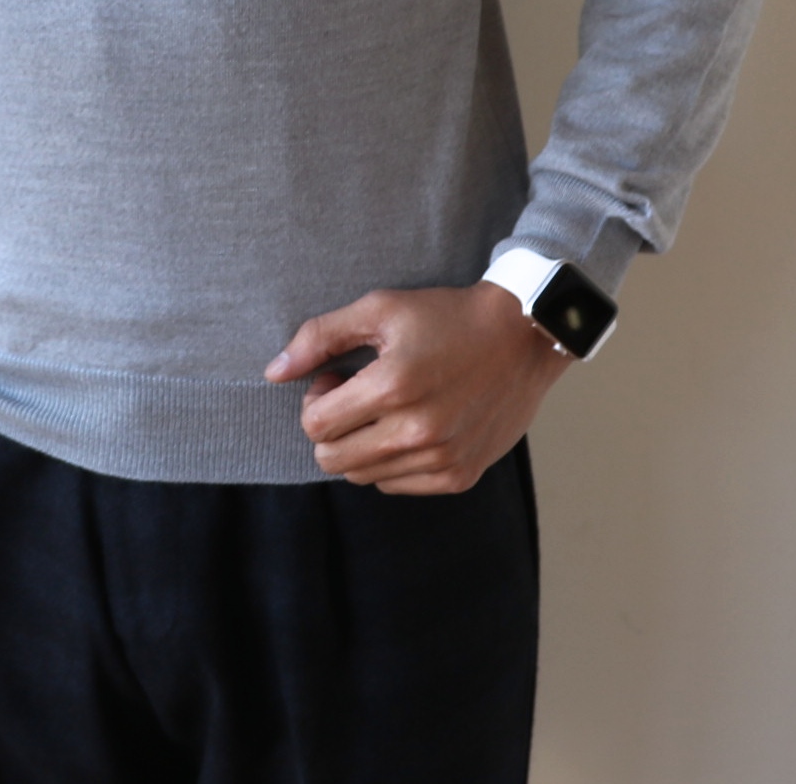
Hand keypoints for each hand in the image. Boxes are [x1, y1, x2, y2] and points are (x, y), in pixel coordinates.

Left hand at [264, 282, 569, 493]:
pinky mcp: (460, 476)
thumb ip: (320, 337)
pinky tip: (410, 426)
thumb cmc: (445, 317)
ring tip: (385, 409)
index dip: (315, 399)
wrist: (520, 337)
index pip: (315, 425)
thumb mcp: (379, 309)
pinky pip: (396, 485)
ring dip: (361, 445)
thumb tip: (274, 372)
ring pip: (363, 476)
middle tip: (356, 395)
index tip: (337, 378)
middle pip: (333, 459)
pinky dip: (391, 462)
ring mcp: (442, 459)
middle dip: (331, 428)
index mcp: (393, 386)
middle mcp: (418, 430)